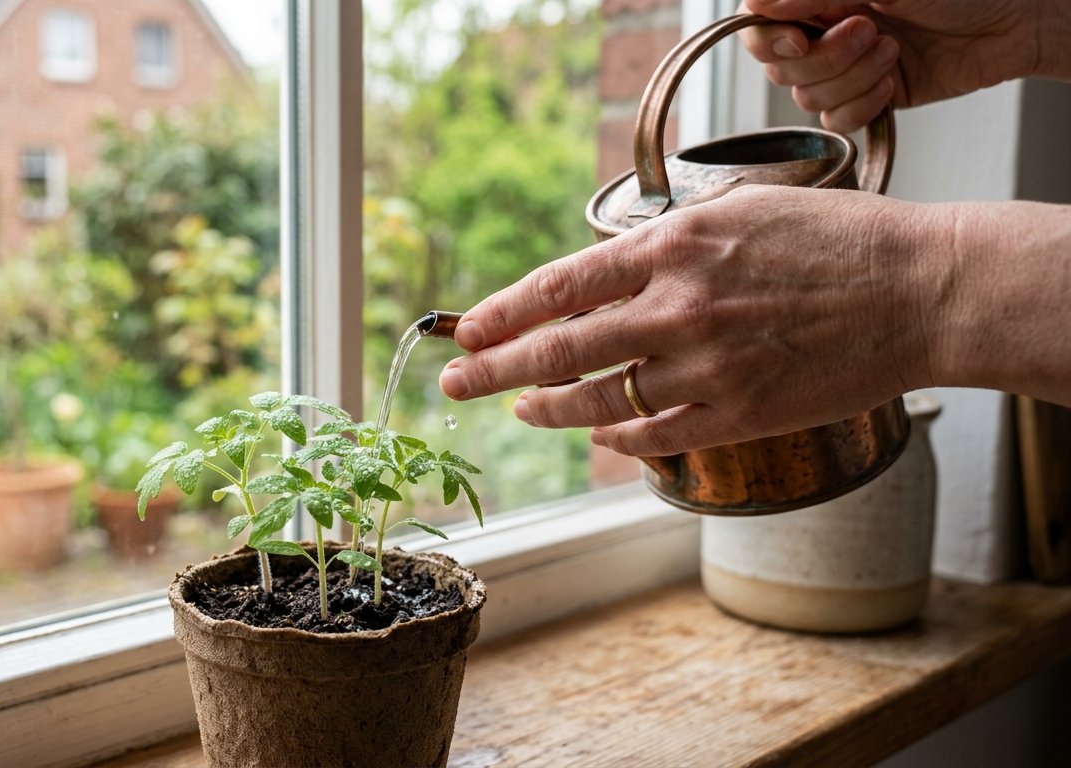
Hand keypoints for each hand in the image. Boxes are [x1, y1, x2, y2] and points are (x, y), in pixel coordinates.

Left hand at [437, 185, 946, 456]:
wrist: (922, 292)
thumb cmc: (838, 242)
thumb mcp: (742, 210)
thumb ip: (668, 242)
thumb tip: (606, 274)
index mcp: (676, 246)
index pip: (561, 285)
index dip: (504, 312)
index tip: (468, 330)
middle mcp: (679, 308)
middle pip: (560, 348)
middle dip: (495, 367)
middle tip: (456, 382)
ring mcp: (706, 367)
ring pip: (598, 398)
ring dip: (547, 405)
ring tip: (518, 406)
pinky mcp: (737, 414)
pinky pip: (651, 434)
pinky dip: (612, 435)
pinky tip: (592, 431)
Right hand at [738, 0, 1050, 131]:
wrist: (1010, 24)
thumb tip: (756, 2)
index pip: (756, 24)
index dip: (766, 37)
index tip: (798, 36)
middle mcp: (821, 31)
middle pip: (778, 66)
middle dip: (823, 57)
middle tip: (870, 30)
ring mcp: (841, 68)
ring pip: (806, 96)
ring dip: (851, 78)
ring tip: (893, 51)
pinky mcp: (863, 99)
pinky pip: (835, 120)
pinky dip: (862, 105)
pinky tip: (893, 84)